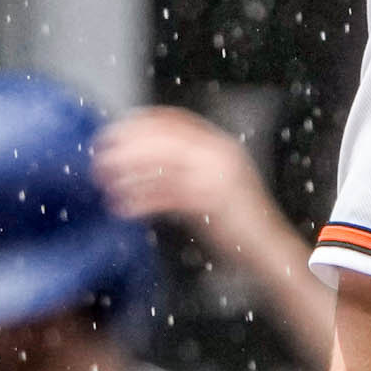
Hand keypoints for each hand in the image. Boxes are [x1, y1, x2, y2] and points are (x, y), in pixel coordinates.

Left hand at [93, 107, 269, 247]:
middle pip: (164, 138)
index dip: (143, 121)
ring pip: (162, 165)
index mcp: (220, 145)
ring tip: (104, 178)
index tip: (117, 127)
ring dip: (129, 171)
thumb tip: (145, 161)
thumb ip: (187, 168)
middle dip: (128, 143)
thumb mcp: (215, 183)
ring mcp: (216, 176)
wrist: (269, 250)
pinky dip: (141, 201)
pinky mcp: (211, 202)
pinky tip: (123, 207)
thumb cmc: (239, 223)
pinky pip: (166, 196)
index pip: (176, 119)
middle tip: (101, 152)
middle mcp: (220, 154)